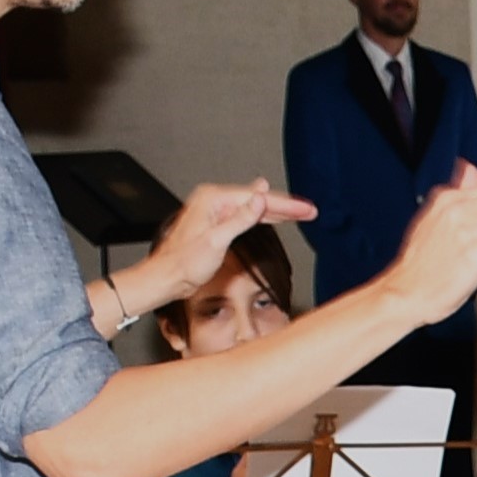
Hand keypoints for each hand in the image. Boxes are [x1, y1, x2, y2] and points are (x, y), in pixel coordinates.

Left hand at [126, 181, 315, 321]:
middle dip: (286, 206)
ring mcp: (215, 211)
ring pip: (254, 207)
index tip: (307, 209)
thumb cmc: (184, 263)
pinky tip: (271, 212)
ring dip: (278, 211)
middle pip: (258, 200)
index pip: (258, 199)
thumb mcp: (217, 241)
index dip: (286, 205)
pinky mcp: (217, 222)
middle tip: (310, 210)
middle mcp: (213, 200)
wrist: (167, 277)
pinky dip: (262, 217)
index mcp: (213, 199)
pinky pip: (245, 215)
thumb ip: (240, 219)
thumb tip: (261, 199)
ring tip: (301, 212)